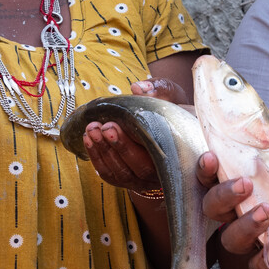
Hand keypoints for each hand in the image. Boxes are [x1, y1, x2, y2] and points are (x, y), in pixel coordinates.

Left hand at [73, 77, 191, 192]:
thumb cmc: (171, 109)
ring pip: (123, 173)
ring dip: (104, 151)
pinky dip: (97, 158)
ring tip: (92, 129)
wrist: (166, 123)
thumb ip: (159, 89)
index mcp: (180, 154)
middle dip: (119, 147)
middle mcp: (164, 172)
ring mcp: (145, 180)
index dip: (136, 144)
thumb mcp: (171, 95)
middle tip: (104, 127)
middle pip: (141, 168)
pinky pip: (111, 175)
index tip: (116, 125)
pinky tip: (88, 139)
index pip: (160, 156)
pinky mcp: (129, 179)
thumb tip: (137, 88)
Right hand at [197, 139, 268, 268]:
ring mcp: (248, 238)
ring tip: (267, 212)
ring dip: (245, 225)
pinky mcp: (263, 261)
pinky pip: (255, 265)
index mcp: (240, 186)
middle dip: (223, 196)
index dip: (205, 169)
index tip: (211, 157)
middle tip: (245, 185)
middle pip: (212, 207)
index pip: (211, 177)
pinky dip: (265, 258)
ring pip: (229, 239)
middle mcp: (236, 212)